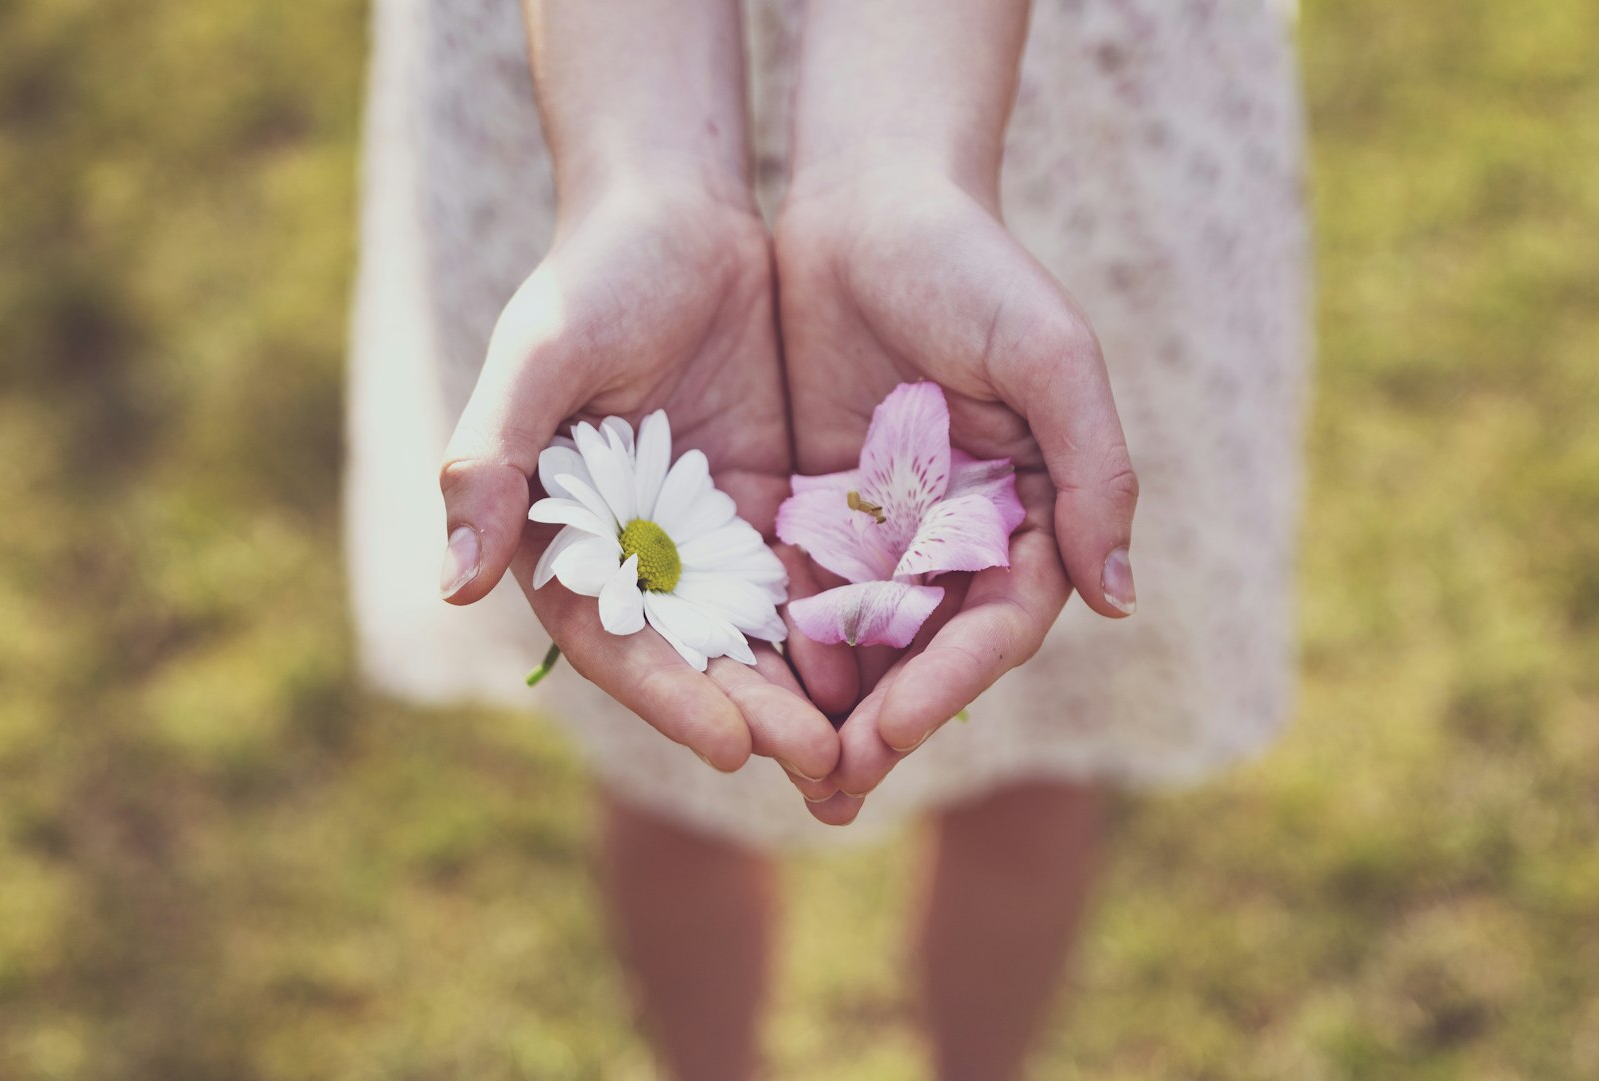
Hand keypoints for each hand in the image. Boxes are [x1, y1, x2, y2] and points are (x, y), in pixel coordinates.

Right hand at [438, 174, 838, 788]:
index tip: (732, 742)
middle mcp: (632, 554)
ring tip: (863, 741)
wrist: (676, 215)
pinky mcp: (766, 508)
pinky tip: (893, 666)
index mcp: (563, 538)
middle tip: (820, 762)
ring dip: (803, 691)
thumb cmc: (592, 277)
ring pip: (756, 633)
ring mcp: (704, 536)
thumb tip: (450, 586)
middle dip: (753, 711)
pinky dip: (839, 627)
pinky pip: (804, 579)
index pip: (614, 639)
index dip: (670, 696)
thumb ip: (493, 463)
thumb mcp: (538, 358)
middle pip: (694, 656)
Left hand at [775, 166, 1139, 823]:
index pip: (993, 622)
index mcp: (1028, 508)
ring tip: (786, 771)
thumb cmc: (972, 264)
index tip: (892, 733)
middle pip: (925, 649)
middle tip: (832, 791)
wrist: (868, 196)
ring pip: (859, 635)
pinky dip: (776, 639)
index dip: (947, 683)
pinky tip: (741, 689)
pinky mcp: (816, 502)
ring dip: (827, 705)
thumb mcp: (1049, 356)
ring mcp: (886, 524)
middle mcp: (959, 531)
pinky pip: (796, 584)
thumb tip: (1120, 599)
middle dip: (884, 722)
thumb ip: (1093, 470)